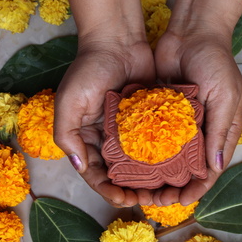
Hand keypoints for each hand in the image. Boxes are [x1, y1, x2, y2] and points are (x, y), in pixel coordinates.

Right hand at [54, 35, 155, 207]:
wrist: (118, 41)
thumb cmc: (88, 70)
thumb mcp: (68, 102)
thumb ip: (67, 136)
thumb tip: (80, 167)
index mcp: (86, 138)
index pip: (95, 173)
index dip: (107, 190)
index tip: (122, 199)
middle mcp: (107, 138)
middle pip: (118, 174)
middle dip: (130, 190)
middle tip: (147, 201)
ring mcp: (129, 130)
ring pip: (139, 164)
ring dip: (148, 180)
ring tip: (162, 191)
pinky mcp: (148, 119)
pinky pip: (155, 143)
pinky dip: (162, 158)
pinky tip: (174, 169)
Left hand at [151, 30, 241, 205]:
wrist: (191, 33)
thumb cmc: (216, 62)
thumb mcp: (224, 96)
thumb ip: (219, 131)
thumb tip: (214, 168)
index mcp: (220, 131)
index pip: (210, 169)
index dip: (197, 188)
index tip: (182, 201)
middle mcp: (199, 132)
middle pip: (186, 169)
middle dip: (173, 187)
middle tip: (156, 200)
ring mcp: (178, 124)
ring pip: (167, 158)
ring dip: (157, 175)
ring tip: (142, 189)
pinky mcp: (160, 113)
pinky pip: (152, 137)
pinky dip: (145, 152)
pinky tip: (131, 164)